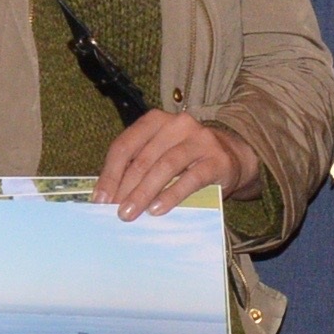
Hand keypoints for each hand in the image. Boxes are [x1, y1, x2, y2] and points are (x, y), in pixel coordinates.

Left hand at [93, 110, 255, 218]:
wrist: (234, 157)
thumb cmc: (188, 158)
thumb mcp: (160, 153)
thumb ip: (139, 166)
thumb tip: (110, 196)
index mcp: (156, 121)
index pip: (125, 145)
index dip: (110, 173)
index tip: (100, 199)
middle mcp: (177, 125)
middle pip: (144, 158)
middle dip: (126, 188)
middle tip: (115, 212)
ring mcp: (200, 140)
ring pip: (165, 166)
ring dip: (144, 193)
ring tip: (130, 213)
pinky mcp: (217, 160)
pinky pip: (191, 179)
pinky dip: (171, 195)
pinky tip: (157, 210)